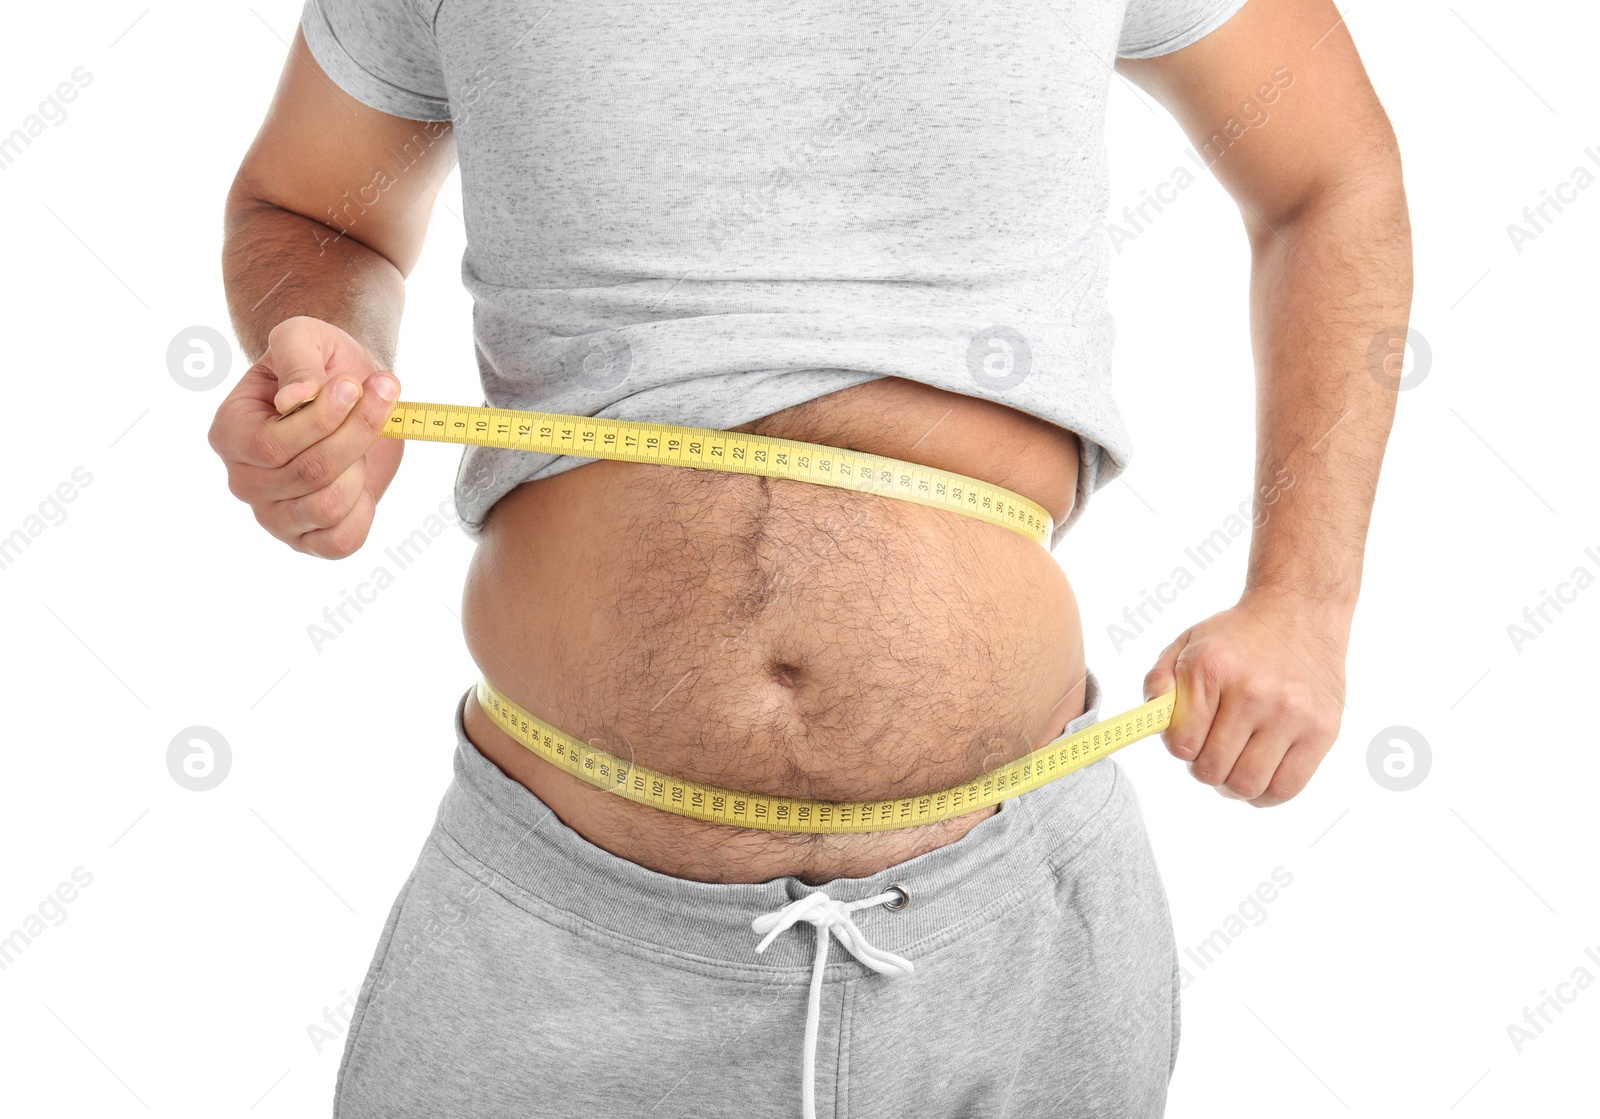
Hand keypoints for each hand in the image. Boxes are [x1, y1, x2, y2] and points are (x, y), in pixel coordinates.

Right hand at [207, 316, 402, 557]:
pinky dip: (364, 510)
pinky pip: (341, 542)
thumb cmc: (320, 363)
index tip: (354, 385)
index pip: (273, 446)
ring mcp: (274, 515)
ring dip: (361, 466)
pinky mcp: (308, 539)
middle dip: (356, 433)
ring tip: (363, 439)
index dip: (323, 420)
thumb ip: (297, 359)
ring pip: (329, 506)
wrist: (351, 388)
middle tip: (379, 397)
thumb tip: (293, 399)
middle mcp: (244, 480)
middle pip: (310, 474)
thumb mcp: (304, 337)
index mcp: (231, 433)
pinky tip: (362, 476)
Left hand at [1142, 589, 1349, 806]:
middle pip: (1212, 771)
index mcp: (1211, 668)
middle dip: (1204, 768)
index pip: (1181, 744)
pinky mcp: (1322, 730)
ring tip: (1234, 764)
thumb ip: (1158, 682)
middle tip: (1212, 752)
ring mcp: (1291, 713)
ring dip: (1232, 785)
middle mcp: (1253, 692)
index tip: (1189, 738)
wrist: (1299, 613)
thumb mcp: (1187, 644)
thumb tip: (1151, 721)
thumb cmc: (1237, 637)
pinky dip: (1265, 795)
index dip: (1180, 747)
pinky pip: (1286, 789)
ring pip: (1246, 786)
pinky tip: (1258, 774)